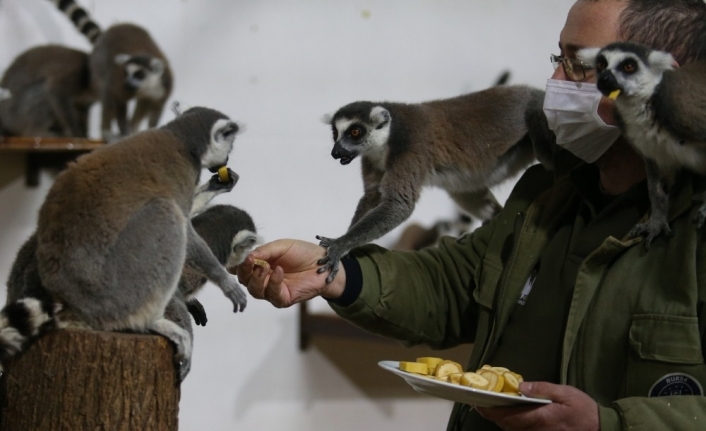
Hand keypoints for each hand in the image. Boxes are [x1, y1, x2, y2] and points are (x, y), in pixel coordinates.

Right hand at [234, 239, 345, 307]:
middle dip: (245, 271)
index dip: (237, 265)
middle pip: (245, 281)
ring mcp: (272, 290)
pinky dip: (273, 282)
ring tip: (266, 266)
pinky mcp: (283, 299)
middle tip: (250, 260)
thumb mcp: (281, 246)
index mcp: (260, 265)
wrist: (324, 263)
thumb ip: (264, 251)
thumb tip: (247, 256)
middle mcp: (264, 279)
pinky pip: (272, 294)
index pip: (242, 269)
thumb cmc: (303, 253)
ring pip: (255, 290)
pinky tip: (279, 271)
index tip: (239, 258)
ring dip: (257, 278)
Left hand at [475, 382, 598, 430]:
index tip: (477, 404)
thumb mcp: (565, 393)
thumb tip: (521, 386)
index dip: (491, 412)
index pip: (508, 417)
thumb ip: (542, 389)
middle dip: (493, 415)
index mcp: (540, 419)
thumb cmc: (584, 410)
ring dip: (502, 421)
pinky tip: (511, 416)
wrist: (601, 430)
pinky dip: (514, 425)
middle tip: (481, 403)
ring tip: (493, 407)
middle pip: (507, 425)